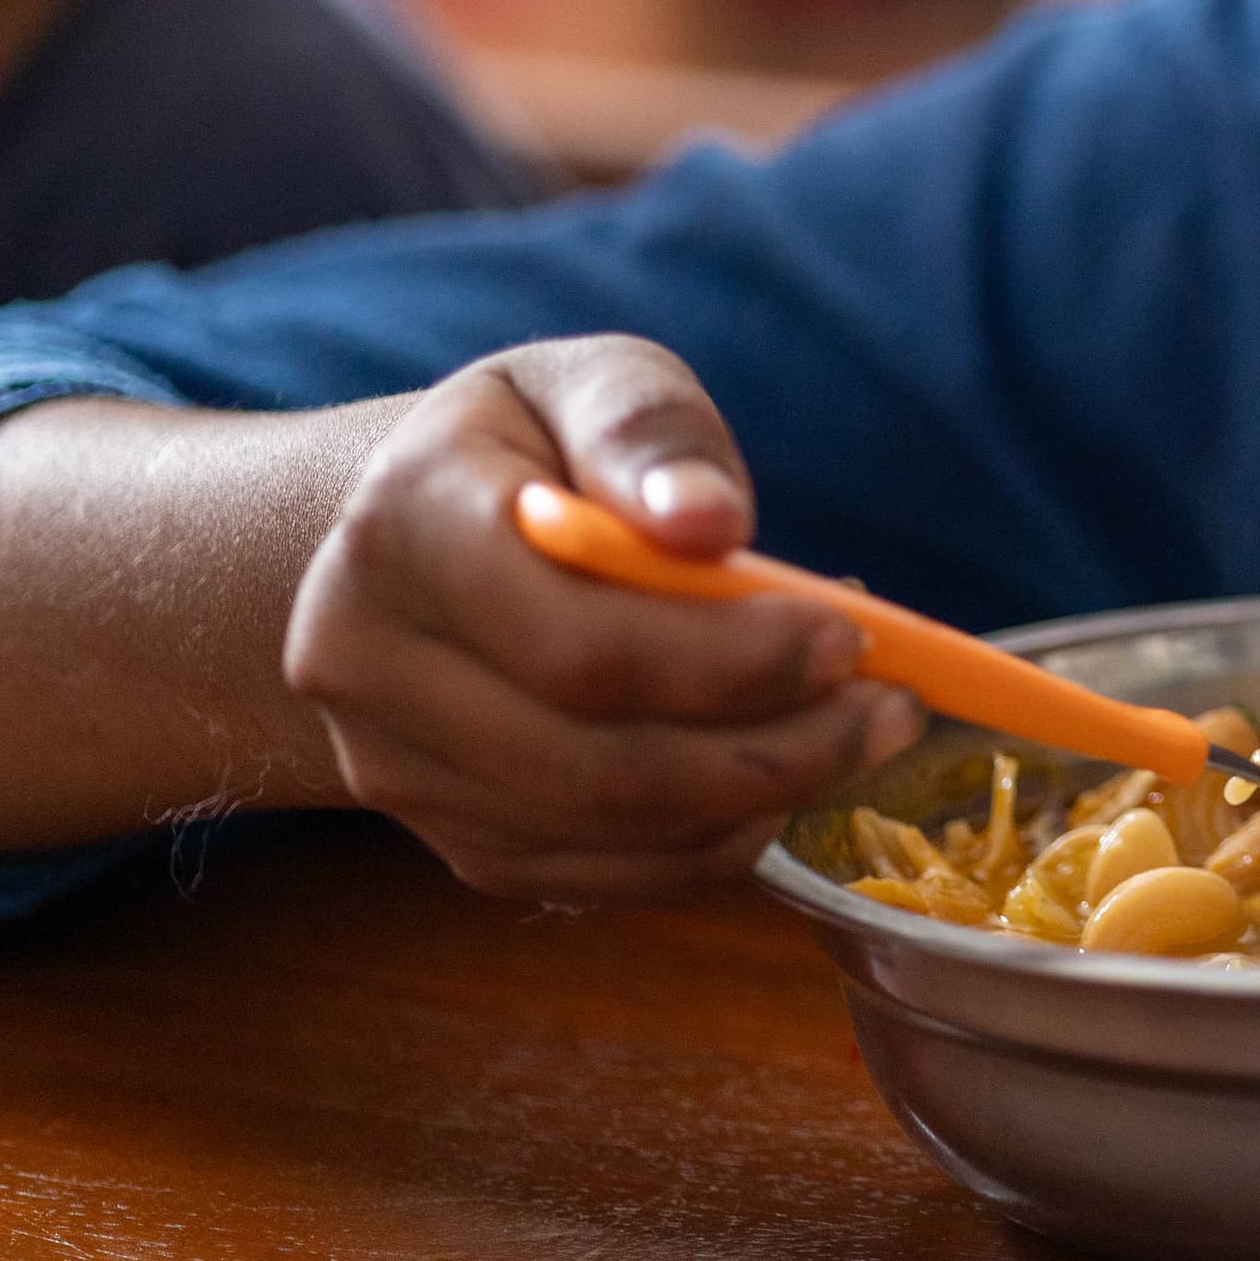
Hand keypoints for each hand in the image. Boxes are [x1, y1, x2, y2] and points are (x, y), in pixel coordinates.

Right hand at [282, 337, 927, 898]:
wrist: (412, 539)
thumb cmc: (528, 449)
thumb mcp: (588, 383)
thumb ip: (651, 433)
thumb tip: (711, 521)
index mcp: (402, 533)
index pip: (579, 643)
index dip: (731, 659)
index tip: (851, 635)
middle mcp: (368, 667)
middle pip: (596, 763)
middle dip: (775, 747)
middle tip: (892, 708)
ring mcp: (396, 770)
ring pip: (607, 832)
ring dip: (762, 797)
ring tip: (856, 732)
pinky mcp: (451, 839)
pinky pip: (603, 876)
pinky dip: (714, 842)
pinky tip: (778, 776)